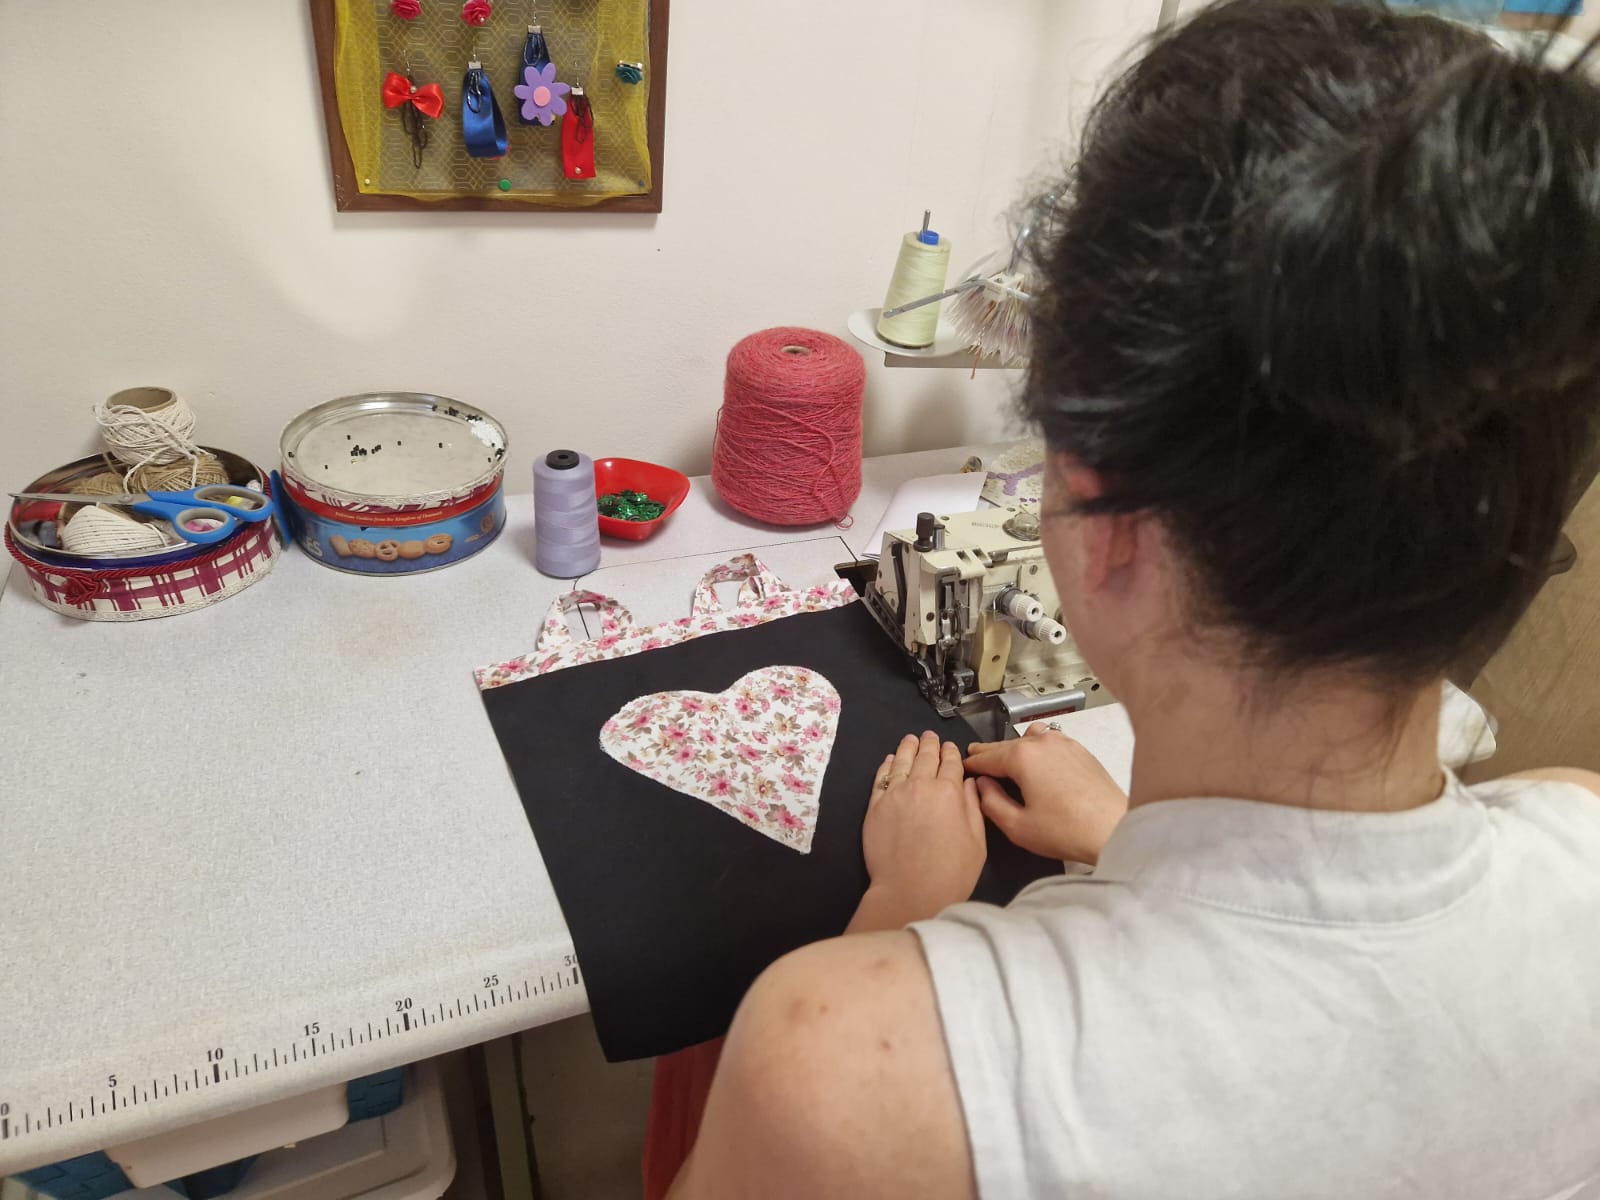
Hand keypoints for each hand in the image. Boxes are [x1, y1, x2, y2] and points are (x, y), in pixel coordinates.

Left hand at [848, 732, 986, 931]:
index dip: (951, 753)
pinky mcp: (875, 806)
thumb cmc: (951, 872)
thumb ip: (973, 807)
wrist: (910, 891)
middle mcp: (921, 786)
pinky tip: (890, 760)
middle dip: (929, 745)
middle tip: (929, 736)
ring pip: (901, 762)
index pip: (951, 763)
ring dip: (907, 748)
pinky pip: (881, 778)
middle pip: (925, 757)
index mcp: (949, 792)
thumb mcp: (977, 841)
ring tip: (910, 739)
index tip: (950, 747)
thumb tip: (969, 783)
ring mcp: (895, 794)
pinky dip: (887, 766)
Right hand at [964, 724, 1127, 864]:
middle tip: (975, 757)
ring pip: (1029, 738)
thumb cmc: (1069, 830)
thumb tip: (982, 787)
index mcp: (1022, 757)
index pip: (986, 757)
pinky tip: (1037, 762)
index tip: (962, 768)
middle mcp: (1043, 743)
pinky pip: (1051, 741)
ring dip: (1015, 747)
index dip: (971, 764)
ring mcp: (1065, 743)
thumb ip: (990, 803)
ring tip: (1007, 761)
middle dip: (989, 753)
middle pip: (1006, 745)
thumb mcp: (1016, 825)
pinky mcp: (1081, 751)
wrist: (1114, 829)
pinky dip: (1037, 747)